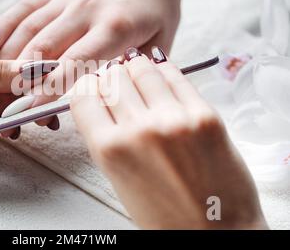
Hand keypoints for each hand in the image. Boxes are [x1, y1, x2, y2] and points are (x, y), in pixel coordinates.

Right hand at [0, 0, 202, 133]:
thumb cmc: (156, 7)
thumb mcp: (160, 43)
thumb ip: (134, 73)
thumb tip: (106, 100)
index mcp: (116, 26)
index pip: (77, 62)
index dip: (51, 86)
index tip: (29, 109)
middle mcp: (85, 11)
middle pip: (43, 49)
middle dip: (17, 81)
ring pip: (27, 31)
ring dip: (4, 61)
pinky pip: (21, 9)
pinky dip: (2, 28)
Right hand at [70, 47, 266, 228]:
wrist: (215, 231)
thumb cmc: (165, 215)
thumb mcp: (118, 179)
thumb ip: (105, 137)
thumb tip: (100, 102)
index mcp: (110, 151)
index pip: (83, 95)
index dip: (85, 88)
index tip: (92, 89)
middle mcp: (139, 130)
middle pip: (111, 77)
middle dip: (109, 79)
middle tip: (117, 85)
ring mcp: (174, 119)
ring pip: (141, 68)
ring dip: (134, 69)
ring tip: (138, 78)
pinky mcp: (204, 114)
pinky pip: (175, 75)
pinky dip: (162, 72)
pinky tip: (160, 78)